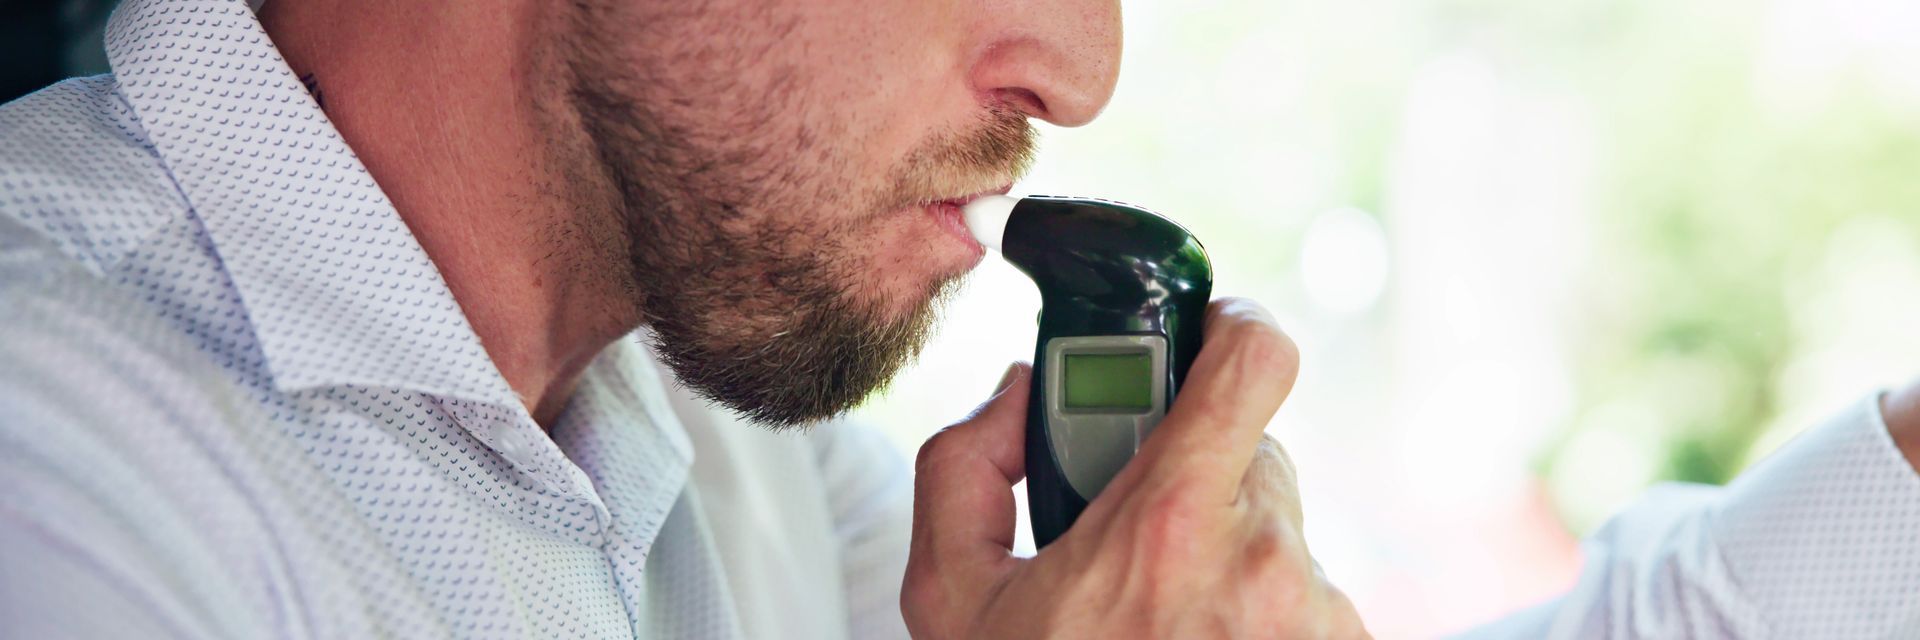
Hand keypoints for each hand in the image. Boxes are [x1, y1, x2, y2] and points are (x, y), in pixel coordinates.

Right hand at [904, 298, 1367, 638]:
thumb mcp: (951, 604)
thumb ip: (965, 469)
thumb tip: (1018, 397)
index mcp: (1169, 524)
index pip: (1255, 362)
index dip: (1234, 332)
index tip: (1212, 338)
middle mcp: (1263, 563)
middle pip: (1256, 455)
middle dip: (1200, 480)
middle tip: (1142, 543)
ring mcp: (1316, 618)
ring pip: (1283, 534)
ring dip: (1232, 560)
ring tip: (1169, 630)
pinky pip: (1313, 600)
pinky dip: (1267, 619)